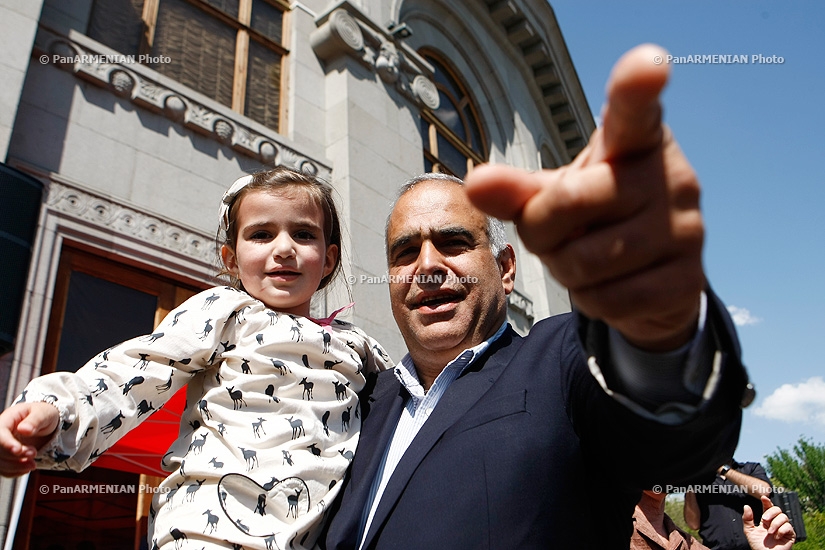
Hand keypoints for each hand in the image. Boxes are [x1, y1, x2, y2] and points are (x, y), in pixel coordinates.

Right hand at [0, 402, 59, 476]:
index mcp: (7, 419)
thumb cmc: (43, 414)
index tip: (18, 450)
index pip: (0, 433)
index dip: (6, 444)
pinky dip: (14, 471)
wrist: (44, 422)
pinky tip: (27, 467)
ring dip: (14, 466)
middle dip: (14, 456)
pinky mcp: (5, 456)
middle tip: (33, 453)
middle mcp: (0, 433)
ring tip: (33, 464)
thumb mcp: (43, 413)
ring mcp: (2, 445)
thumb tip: (24, 429)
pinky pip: (3, 469)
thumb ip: (35, 420)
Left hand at [465, 44, 703, 350]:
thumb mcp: (555, 194)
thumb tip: (475, 182)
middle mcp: (671, 179)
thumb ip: (516, 189)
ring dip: (564, 269)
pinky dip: (590, 299)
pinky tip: (605, 284)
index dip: (637, 86)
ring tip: (582, 257)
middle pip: (568, 203)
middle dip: (540, 228)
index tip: (646, 65)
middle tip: (551, 230)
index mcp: (636, 143)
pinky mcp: (688, 281)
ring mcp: (686, 230)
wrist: (655, 273)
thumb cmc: (596, 216)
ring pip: (585, 261)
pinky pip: (609, 299)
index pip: (634, 112)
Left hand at [742, 495, 795, 549]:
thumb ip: (747, 519)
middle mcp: (775, 523)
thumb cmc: (758, 546)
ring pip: (784, 517)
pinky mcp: (790, 535)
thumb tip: (746, 506)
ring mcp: (783, 528)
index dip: (767, 502)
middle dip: (770, 512)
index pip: (768, 508)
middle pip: (777, 509)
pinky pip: (789, 527)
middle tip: (764, 520)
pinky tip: (777, 536)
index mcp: (766, 521)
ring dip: (775, 523)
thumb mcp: (749, 531)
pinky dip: (781, 530)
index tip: (763, 497)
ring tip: (769, 532)